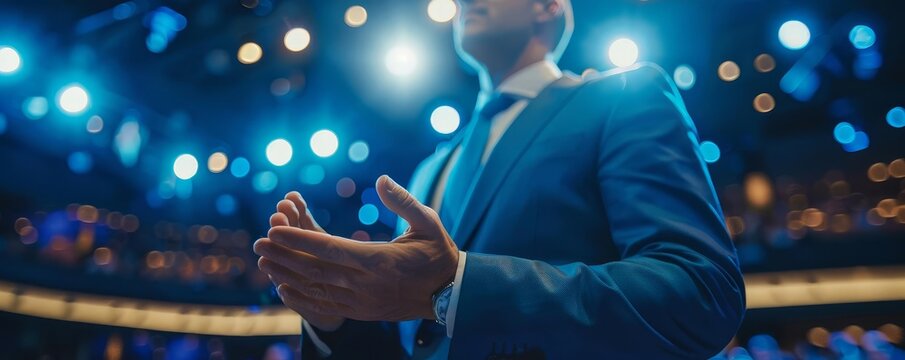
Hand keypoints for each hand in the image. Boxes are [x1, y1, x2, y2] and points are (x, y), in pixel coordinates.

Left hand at [254, 175, 458, 321]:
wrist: (450, 294)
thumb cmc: (438, 254)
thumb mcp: (428, 223)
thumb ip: (404, 201)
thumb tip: (382, 179)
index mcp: (378, 259)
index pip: (329, 248)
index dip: (299, 238)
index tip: (274, 228)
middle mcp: (365, 283)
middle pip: (315, 269)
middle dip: (283, 255)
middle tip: (257, 243)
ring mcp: (361, 301)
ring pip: (315, 288)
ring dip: (286, 274)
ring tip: (264, 262)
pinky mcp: (361, 312)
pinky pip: (324, 306)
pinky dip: (301, 298)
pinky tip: (284, 287)